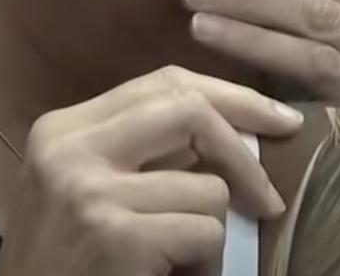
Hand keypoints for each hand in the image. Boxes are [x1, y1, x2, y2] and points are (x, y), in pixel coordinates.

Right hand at [0, 66, 302, 275]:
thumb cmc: (66, 265)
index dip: (229, 96)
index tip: (275, 117)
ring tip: (177, 261)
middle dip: (244, 147)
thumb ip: (140, 154)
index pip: (162, 82)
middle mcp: (70, 147)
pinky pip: (205, 233)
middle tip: (269, 193)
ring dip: (210, 234)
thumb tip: (234, 130)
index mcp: (64, 129)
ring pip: (209, 186)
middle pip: (187, 108)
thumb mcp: (86, 192)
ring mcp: (89, 189)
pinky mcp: (114, 235)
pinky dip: (204, 265)